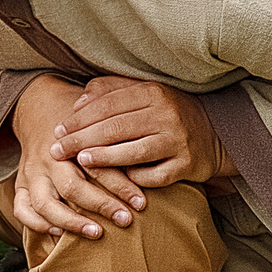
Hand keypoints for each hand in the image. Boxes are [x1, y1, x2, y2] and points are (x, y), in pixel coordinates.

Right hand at [9, 76, 146, 239]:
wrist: (39, 106)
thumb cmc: (80, 121)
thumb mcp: (99, 121)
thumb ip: (118, 141)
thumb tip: (151, 163)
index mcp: (70, 141)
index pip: (96, 166)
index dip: (120, 185)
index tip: (141, 202)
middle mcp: (50, 159)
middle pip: (73, 186)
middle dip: (101, 205)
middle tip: (126, 219)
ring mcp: (32, 172)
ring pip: (44, 203)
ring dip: (70, 221)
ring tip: (95, 232)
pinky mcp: (20, 183)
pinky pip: (22, 209)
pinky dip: (37, 223)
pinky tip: (58, 231)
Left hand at [52, 77, 231, 189]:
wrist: (215, 133)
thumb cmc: (167, 113)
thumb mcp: (143, 93)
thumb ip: (109, 90)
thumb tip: (77, 103)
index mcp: (152, 92)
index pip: (107, 104)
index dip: (78, 119)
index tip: (56, 130)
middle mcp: (166, 114)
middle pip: (115, 128)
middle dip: (81, 140)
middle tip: (57, 150)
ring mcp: (177, 141)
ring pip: (133, 152)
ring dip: (104, 159)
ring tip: (81, 162)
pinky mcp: (186, 165)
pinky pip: (155, 175)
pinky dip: (134, 178)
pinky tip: (117, 181)